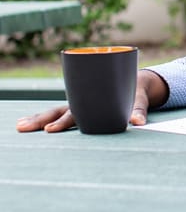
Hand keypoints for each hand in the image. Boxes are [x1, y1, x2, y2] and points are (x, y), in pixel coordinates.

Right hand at [15, 69, 169, 132]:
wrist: (135, 81)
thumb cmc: (136, 90)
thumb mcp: (139, 98)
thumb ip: (138, 110)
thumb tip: (137, 122)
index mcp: (96, 99)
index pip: (76, 112)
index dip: (63, 121)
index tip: (50, 130)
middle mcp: (84, 103)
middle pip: (59, 112)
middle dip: (41, 120)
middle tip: (22, 127)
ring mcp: (80, 107)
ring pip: (55, 112)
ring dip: (38, 120)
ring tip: (19, 126)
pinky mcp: (82, 110)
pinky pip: (61, 115)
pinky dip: (46, 120)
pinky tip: (31, 125)